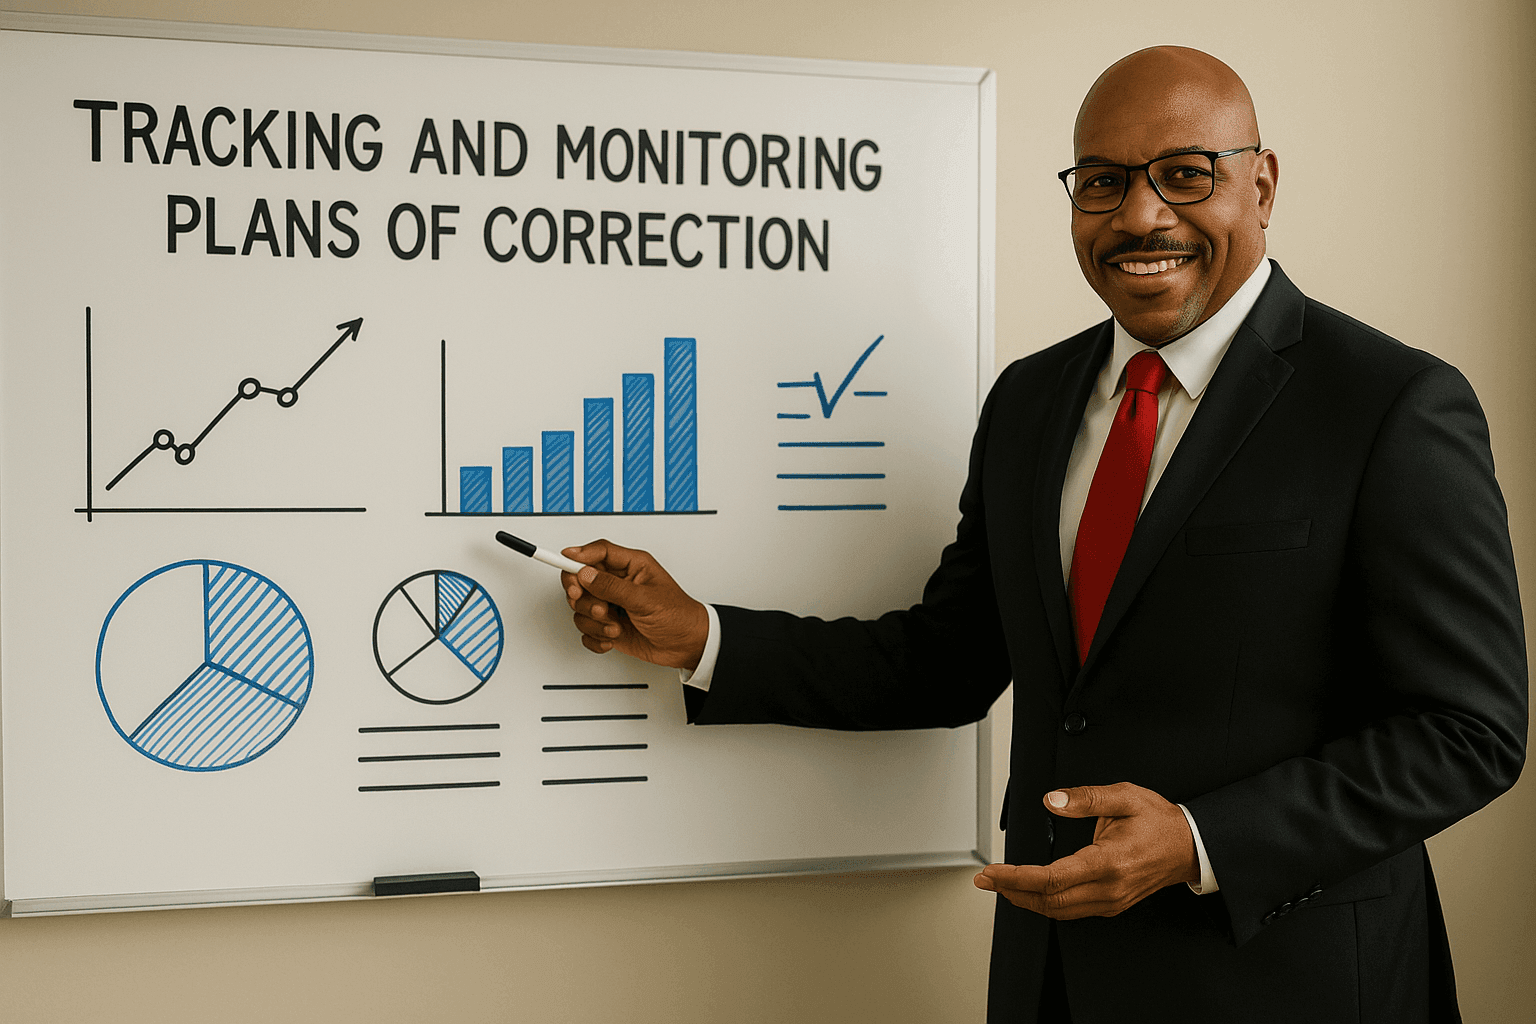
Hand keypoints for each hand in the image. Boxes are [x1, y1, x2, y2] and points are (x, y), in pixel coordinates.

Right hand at [560, 538, 709, 669]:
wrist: (687, 646)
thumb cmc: (678, 616)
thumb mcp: (644, 599)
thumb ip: (612, 587)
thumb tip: (585, 574)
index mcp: (632, 566)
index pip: (598, 552)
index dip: (579, 555)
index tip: (564, 560)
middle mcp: (618, 583)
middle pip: (581, 579)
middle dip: (584, 597)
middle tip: (599, 608)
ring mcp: (612, 604)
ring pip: (581, 607)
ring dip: (595, 621)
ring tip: (615, 627)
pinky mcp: (608, 625)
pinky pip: (586, 630)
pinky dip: (596, 638)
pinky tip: (613, 638)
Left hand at [972, 782, 1197, 918]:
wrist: (1191, 846)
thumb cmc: (1160, 822)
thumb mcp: (1125, 796)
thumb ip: (1085, 798)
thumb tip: (1051, 800)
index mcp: (1108, 862)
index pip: (1052, 878)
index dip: (1016, 878)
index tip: (993, 872)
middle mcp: (1108, 888)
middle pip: (1049, 900)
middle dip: (1012, 891)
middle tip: (986, 879)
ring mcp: (1111, 901)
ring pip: (1058, 911)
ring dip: (1026, 901)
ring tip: (1001, 886)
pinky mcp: (1112, 905)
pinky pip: (1072, 912)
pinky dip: (1046, 904)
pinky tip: (1032, 893)